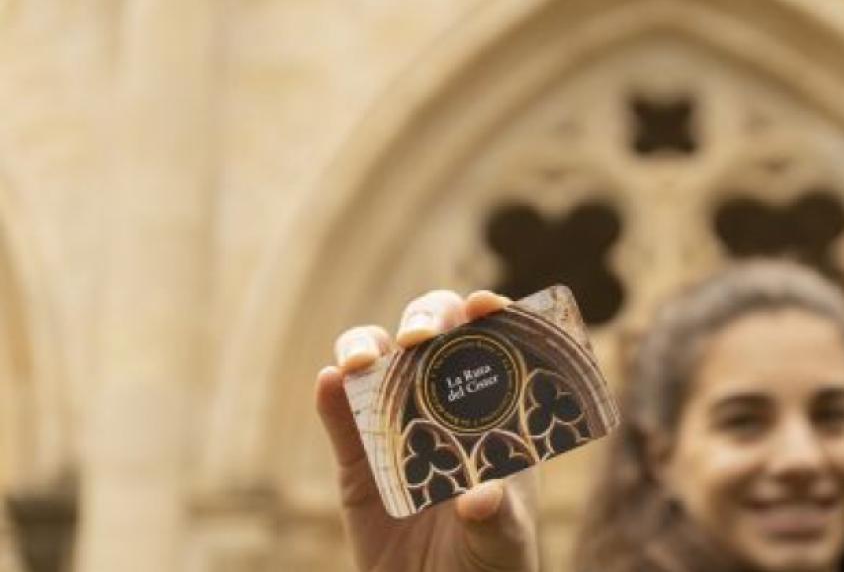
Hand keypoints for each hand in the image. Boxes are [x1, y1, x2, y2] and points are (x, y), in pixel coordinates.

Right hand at [315, 289, 540, 571]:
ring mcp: (398, 425)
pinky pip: (339, 416)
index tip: (485, 306)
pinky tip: (329, 383)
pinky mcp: (358, 459)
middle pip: (433, 334)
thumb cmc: (490, 567)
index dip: (491, 316)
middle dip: (426, 319)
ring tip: (359, 363)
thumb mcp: (506, 544)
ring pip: (377, 362)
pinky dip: (331, 395)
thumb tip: (481, 497)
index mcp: (497, 412)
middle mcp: (446, 405)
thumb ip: (497, 520)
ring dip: (366, 347)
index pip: (497, 346)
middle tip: (420, 338)